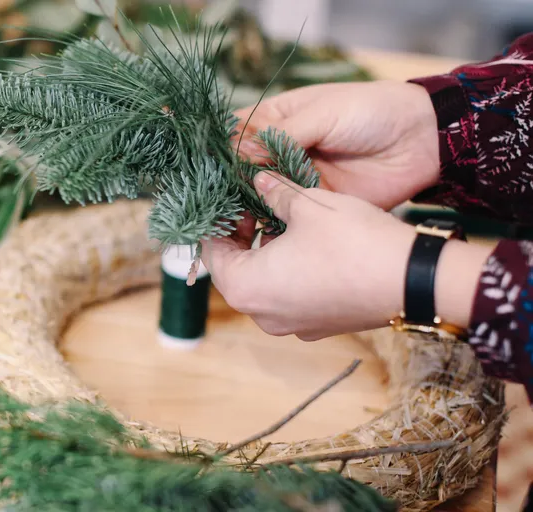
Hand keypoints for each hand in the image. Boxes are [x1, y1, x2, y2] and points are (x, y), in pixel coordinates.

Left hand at [201, 172, 488, 340]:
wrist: (413, 282)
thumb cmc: (352, 242)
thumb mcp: (307, 205)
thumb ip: (274, 192)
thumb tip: (258, 178)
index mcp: (244, 287)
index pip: (211, 252)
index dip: (217, 220)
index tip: (229, 197)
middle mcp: (260, 314)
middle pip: (235, 269)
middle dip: (241, 235)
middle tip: (253, 202)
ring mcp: (290, 325)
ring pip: (263, 282)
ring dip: (265, 250)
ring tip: (280, 217)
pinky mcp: (317, 325)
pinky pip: (288, 295)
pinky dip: (288, 270)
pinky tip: (305, 241)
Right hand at [234, 81, 439, 210]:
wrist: (421, 141)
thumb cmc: (372, 112)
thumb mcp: (324, 113)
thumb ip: (282, 134)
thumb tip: (239, 153)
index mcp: (279, 119)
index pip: (237, 133)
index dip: (221, 148)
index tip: (205, 165)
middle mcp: (281, 149)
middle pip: (243, 167)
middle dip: (229, 181)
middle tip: (214, 196)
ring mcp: (296, 178)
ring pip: (259, 193)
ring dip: (245, 203)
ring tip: (230, 214)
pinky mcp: (313, 203)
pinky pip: (285, 213)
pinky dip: (269, 220)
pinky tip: (253, 227)